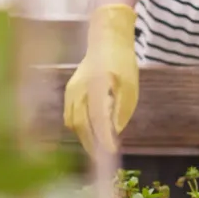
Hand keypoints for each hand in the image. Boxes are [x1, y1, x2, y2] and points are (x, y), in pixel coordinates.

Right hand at [63, 3, 139, 152]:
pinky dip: (80, 126)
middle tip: (103, 157)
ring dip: (84, 136)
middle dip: (91, 143)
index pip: (97, 116)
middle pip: (80, 123)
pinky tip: (90, 132)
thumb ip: (122, 108)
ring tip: (98, 148)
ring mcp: (71, 90)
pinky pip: (70, 114)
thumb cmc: (122, 62)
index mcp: (97, 84)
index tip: (111, 152)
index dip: (102, 136)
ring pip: (73, 121)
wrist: (106, 40)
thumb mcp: (129, 85)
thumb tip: (114, 131)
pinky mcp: (69, 91)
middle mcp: (79, 88)